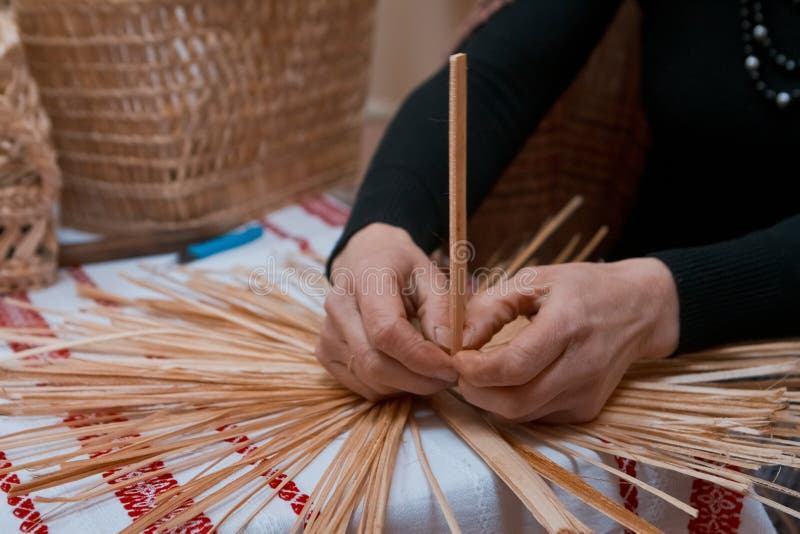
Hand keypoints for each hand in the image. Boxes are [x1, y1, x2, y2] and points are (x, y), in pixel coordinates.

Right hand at [315, 223, 456, 400]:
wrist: (366, 259)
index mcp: (366, 280)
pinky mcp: (325, 354)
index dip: (421, 357)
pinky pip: (363, 387)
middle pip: (376, 363)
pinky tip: (405, 369)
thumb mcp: (431, 276)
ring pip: (371, 380)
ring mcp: (327, 333)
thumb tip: (446, 349)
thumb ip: (442, 310)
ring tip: (429, 369)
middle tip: (448, 377)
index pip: (386, 331)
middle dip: (419, 380)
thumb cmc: (403, 268)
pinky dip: (391, 388)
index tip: (450, 367)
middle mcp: (338, 308)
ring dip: (408, 385)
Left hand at [453, 258, 678, 422]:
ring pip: (523, 415)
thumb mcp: (534, 279)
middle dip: (476, 391)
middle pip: (515, 401)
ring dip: (490, 401)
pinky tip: (508, 382)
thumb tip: (457, 338)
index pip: (515, 366)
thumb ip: (490, 306)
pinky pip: (538, 418)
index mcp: (568, 326)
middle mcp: (582, 366)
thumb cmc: (582, 288)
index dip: (477, 369)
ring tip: (479, 374)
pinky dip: (513, 405)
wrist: (639, 309)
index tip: (457, 357)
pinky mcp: (587, 410)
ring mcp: (587, 394)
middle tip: (461, 370)